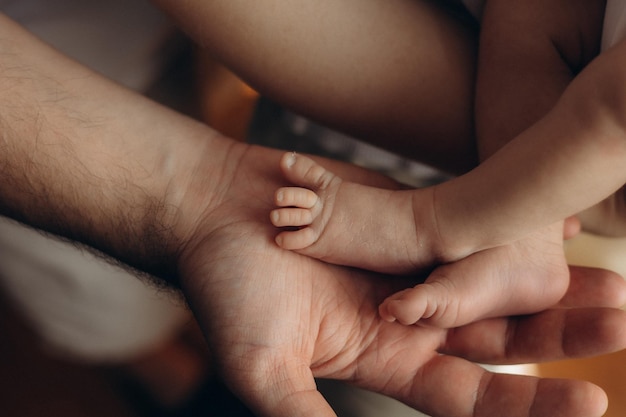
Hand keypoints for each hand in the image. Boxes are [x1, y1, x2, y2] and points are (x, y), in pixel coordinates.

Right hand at [177, 143, 625, 416]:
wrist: (213, 210)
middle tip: (624, 317)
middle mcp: (407, 312)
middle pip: (498, 330)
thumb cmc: (227, 289)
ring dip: (551, 276)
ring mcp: (410, 259)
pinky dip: (509, 219)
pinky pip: (467, 220)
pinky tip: (556, 214)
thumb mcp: (264, 368)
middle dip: (562, 331)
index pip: (471, 393)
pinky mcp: (406, 213)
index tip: (589, 401)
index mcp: (382, 355)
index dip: (526, 402)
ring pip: (495, 273)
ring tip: (615, 274)